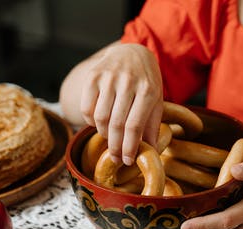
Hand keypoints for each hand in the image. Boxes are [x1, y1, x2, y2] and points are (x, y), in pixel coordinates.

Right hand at [62, 43, 163, 165]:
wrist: (133, 53)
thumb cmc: (146, 83)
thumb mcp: (156, 102)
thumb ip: (152, 127)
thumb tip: (150, 154)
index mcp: (147, 91)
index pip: (134, 126)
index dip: (129, 147)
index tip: (127, 161)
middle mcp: (128, 82)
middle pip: (116, 124)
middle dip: (115, 146)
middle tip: (115, 158)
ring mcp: (109, 77)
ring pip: (100, 117)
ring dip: (104, 134)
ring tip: (110, 138)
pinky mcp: (93, 75)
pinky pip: (87, 107)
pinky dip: (90, 121)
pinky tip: (99, 123)